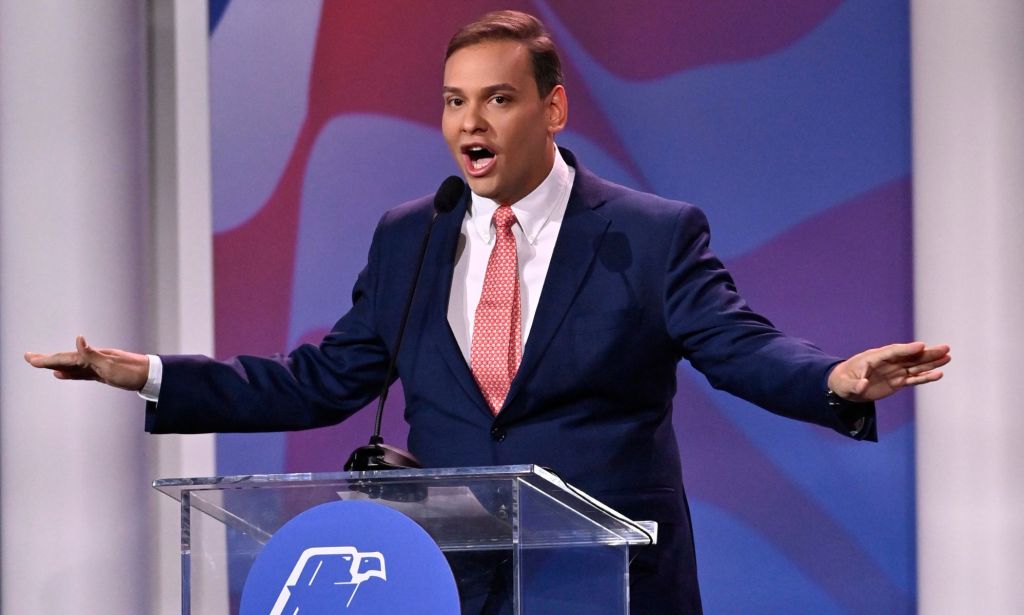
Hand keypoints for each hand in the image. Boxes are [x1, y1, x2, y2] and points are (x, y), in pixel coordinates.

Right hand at [24, 335, 148, 391]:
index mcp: (93, 357)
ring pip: (71, 366)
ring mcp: (97, 366)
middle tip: (28, 358)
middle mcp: (93, 359)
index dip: (47, 359)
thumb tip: (78, 338)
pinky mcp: (102, 374)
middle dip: (46, 359)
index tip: (30, 359)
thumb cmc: (132, 371)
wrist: (152, 376)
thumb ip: (91, 354)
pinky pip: (81, 373)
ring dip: (55, 365)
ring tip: (40, 364)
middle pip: (65, 359)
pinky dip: (69, 373)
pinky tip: (61, 374)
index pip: (65, 358)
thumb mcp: (110, 365)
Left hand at [827, 342, 950, 402]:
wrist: (845, 387)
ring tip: (948, 357)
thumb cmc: (843, 382)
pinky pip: (913, 379)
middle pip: (910, 356)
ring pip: (915, 366)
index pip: (893, 352)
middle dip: (927, 353)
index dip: (907, 349)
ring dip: (931, 362)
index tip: (921, 346)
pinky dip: (925, 377)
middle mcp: (887, 362)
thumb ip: (855, 385)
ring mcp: (894, 371)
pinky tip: (938, 374)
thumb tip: (863, 385)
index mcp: (873, 358)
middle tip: (945, 348)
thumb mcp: (845, 385)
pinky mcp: (897, 382)